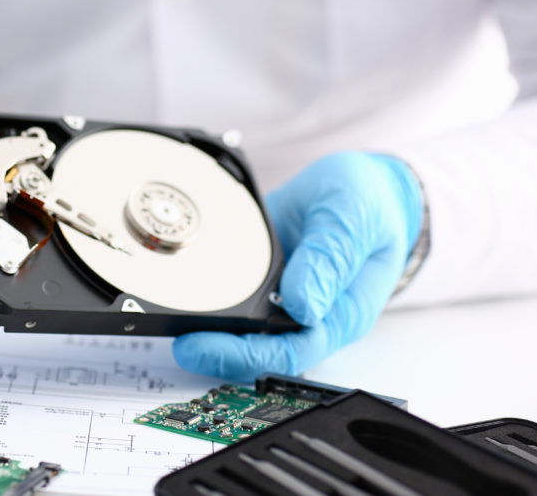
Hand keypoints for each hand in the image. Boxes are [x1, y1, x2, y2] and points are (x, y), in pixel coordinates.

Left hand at [173, 152, 422, 378]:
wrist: (365, 183)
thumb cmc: (371, 204)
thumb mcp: (353, 218)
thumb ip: (330, 258)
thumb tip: (302, 304)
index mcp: (339, 313)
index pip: (287, 350)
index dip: (241, 354)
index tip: (200, 344)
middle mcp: (307, 314)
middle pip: (255, 347)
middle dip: (212, 346)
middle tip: (172, 334)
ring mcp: (280, 296)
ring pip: (238, 327)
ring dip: (203, 325)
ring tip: (164, 315)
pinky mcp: (259, 276)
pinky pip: (228, 292)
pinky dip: (202, 291)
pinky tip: (177, 285)